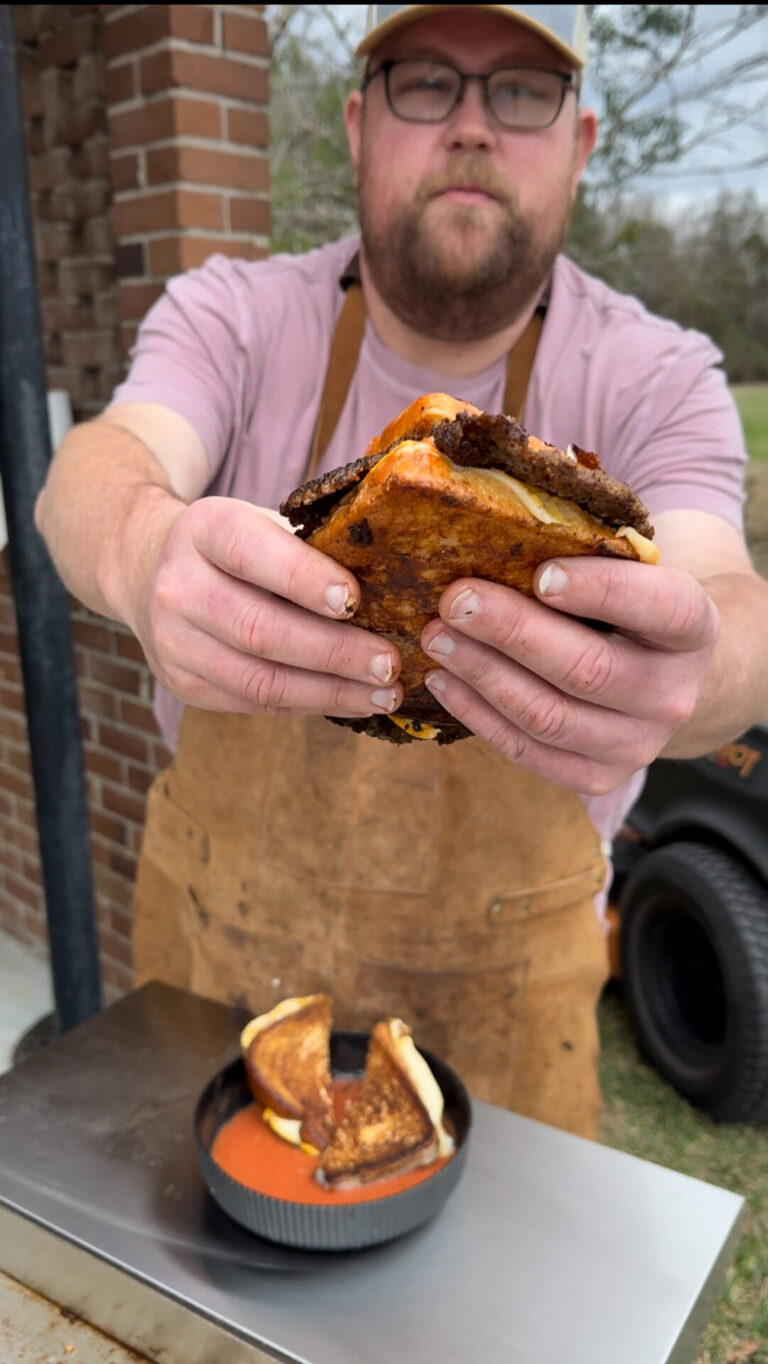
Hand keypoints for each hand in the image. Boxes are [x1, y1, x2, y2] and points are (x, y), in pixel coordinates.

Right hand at [121, 495, 402, 718]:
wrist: (146, 566)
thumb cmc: (233, 545)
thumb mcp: (259, 521)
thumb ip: (311, 545)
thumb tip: (397, 581)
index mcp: (204, 529)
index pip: (252, 553)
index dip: (303, 578)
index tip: (355, 599)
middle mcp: (178, 586)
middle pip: (260, 629)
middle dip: (333, 652)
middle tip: (389, 663)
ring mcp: (173, 642)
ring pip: (259, 679)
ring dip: (330, 692)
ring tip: (384, 694)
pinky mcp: (182, 684)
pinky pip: (254, 703)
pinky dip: (309, 705)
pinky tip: (352, 700)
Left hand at [420, 557, 719, 794]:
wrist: (659, 681)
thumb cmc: (628, 614)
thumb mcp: (631, 579)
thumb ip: (586, 564)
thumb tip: (495, 541)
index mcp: (692, 630)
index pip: (659, 608)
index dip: (600, 591)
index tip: (540, 573)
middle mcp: (671, 695)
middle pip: (586, 669)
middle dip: (512, 632)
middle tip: (455, 600)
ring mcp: (636, 745)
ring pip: (547, 716)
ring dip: (482, 674)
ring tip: (437, 638)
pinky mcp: (597, 777)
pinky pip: (526, 751)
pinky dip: (477, 714)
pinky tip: (443, 680)